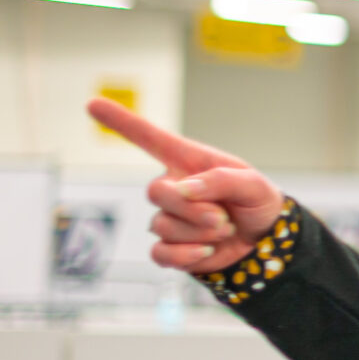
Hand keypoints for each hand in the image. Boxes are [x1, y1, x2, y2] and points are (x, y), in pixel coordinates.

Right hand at [88, 98, 286, 274]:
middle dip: (192, 207)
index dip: (122, 122)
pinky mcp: (170, 248)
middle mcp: (173, 187)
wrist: (266, 241)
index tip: (92, 103)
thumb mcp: (252, 184)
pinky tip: (207, 252)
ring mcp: (169, 218)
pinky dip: (185, 256)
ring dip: (199, 232)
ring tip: (224, 229)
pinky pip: (160, 253)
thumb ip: (220, 180)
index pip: (150, 139)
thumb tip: (184, 189)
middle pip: (155, 191)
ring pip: (162, 225)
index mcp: (189, 163)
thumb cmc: (256, 203)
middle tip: (223, 217)